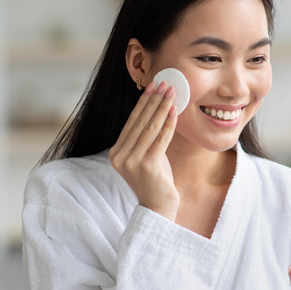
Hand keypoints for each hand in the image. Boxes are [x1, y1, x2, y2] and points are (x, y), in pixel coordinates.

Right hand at [109, 81, 179, 220]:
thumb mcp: (147, 154)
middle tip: (164, 83)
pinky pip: (160, 139)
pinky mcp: (147, 165)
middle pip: (140, 121)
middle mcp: (120, 156)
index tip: (153, 86)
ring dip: (162, 107)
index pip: (131, 122)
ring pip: (150, 127)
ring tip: (172, 92)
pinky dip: (168, 124)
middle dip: (154, 100)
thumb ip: (146, 136)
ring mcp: (131, 161)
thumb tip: (157, 106)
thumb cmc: (156, 179)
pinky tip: (174, 111)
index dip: (143, 102)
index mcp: (116, 152)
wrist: (159, 207)